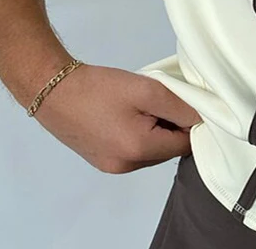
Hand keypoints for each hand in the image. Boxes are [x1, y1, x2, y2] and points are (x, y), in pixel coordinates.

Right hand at [31, 63, 202, 173]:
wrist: (54, 90)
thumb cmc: (101, 88)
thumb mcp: (147, 90)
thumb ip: (179, 107)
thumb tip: (201, 119)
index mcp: (139, 150)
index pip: (185, 144)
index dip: (192, 122)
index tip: (187, 101)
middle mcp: (127, 166)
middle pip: (169, 150)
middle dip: (173, 126)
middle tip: (163, 99)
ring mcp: (112, 166)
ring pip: (153, 151)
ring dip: (157, 130)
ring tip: (144, 104)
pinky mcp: (103, 160)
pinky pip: (135, 151)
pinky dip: (141, 134)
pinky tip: (130, 114)